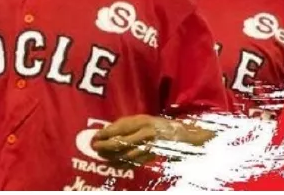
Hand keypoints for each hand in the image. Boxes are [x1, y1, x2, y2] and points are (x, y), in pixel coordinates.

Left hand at [92, 115, 214, 165]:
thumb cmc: (163, 127)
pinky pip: (137, 161)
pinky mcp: (155, 155)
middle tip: (95, 148)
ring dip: (113, 156)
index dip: (106, 132)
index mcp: (144, 120)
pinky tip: (114, 164)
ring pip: (128, 152)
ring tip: (101, 156)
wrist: (188, 136)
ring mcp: (152, 144)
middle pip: (123, 140)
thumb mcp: (146, 121)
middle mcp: (147, 131)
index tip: (94, 136)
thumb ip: (131, 126)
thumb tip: (109, 131)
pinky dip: (124, 163)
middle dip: (106, 145)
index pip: (121, 127)